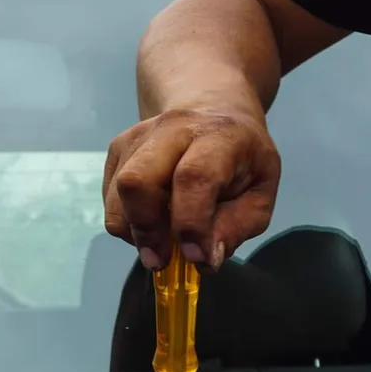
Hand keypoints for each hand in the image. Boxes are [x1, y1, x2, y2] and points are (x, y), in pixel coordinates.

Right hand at [102, 106, 280, 271]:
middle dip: (146, 230)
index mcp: (219, 136)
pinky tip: (152, 220)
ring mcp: (138, 136)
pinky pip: (110, 198)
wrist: (214, 112)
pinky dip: (127, 222)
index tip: (196, 259)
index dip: (190, 224)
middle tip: (161, 259)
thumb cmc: (241, 160)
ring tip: (160, 241)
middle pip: (137, 181)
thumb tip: (204, 260)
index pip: (193, 177)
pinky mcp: (118, 148)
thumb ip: (237, 228)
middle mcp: (173, 128)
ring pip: (118, 194)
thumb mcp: (260, 194)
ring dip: (135, 230)